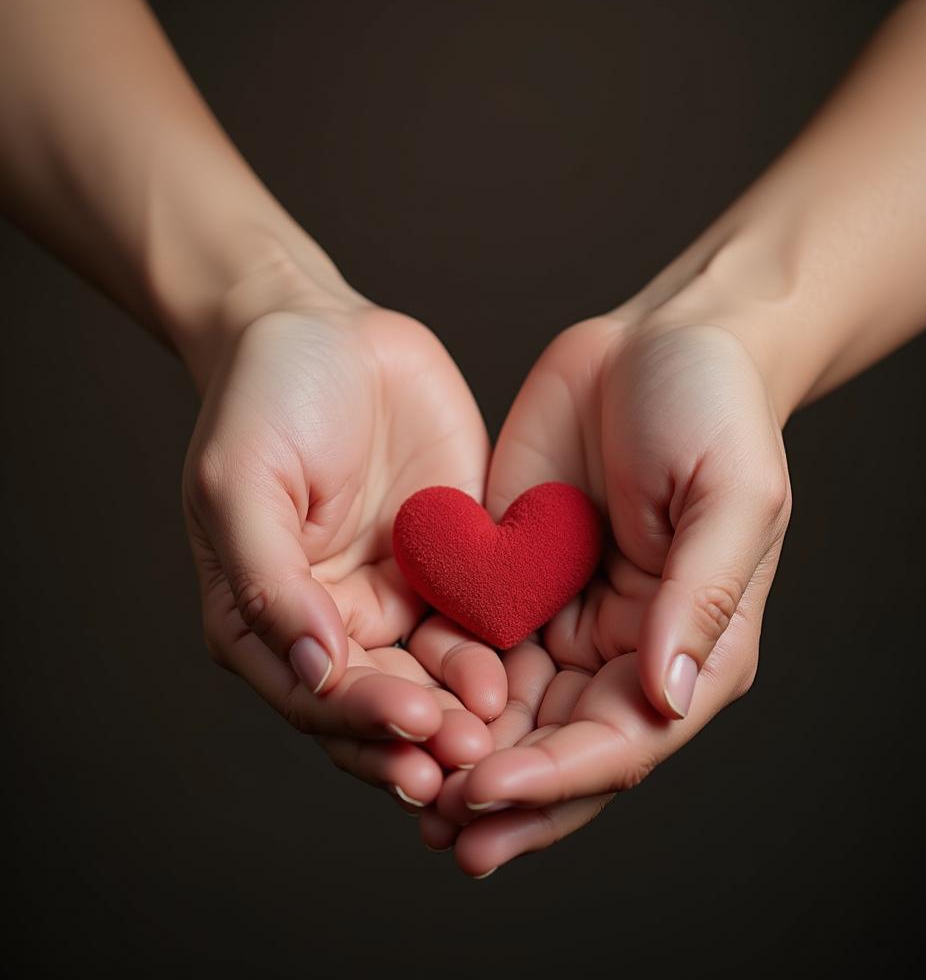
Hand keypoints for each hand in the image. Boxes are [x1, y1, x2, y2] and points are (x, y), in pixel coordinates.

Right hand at [182, 261, 505, 803]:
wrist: (325, 329)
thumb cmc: (263, 399)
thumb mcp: (242, 482)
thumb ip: (270, 580)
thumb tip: (313, 670)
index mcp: (268, 619)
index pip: (315, 695)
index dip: (362, 719)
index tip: (414, 727)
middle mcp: (336, 622)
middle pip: (380, 701)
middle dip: (423, 732)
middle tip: (470, 752)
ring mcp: (400, 596)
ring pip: (436, 675)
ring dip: (465, 707)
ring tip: (499, 722)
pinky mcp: (455, 565)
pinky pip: (481, 619)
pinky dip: (500, 649)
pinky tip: (526, 666)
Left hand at [422, 306, 790, 873]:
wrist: (659, 338)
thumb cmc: (715, 409)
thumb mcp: (730, 494)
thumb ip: (701, 597)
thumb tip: (666, 698)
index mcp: (692, 643)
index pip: (626, 736)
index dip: (558, 776)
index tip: (488, 793)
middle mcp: (629, 646)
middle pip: (565, 745)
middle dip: (507, 792)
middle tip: (445, 832)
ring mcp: (569, 616)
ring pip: (516, 714)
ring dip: (469, 759)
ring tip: (412, 798)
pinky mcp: (517, 579)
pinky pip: (477, 648)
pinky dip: (446, 690)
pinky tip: (404, 713)